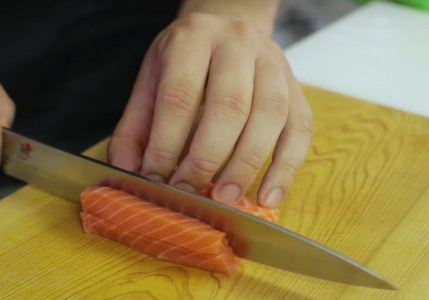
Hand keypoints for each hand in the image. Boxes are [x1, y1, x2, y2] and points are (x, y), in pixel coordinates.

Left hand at [109, 13, 312, 207]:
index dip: (167, 142)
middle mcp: (239, 44)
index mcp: (194, 38)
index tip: (156, 177)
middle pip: (230, 105)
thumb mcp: (151, 81)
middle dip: (208, 157)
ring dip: (247, 165)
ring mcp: (274, 64)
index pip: (181, 95)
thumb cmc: (185, 63)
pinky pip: (300, 130)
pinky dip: (286, 169)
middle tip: (190, 191)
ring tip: (226, 198)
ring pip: (270, 117)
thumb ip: (137, 126)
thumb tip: (128, 172)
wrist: (227, 31)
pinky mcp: (297, 90)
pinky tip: (269, 197)